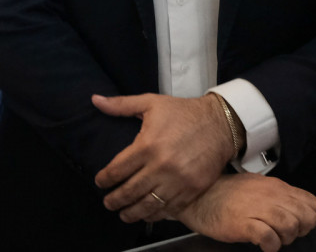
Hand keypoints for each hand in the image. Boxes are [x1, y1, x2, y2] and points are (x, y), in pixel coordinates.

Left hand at [92, 93, 233, 220]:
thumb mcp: (150, 103)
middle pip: (130, 191)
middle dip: (115, 200)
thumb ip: (121, 105)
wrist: (220, 124)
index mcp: (147, 145)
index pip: (118, 170)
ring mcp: (178, 181)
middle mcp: (161, 166)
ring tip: (123, 214)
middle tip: (107, 203)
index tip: (100, 182)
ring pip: (148, 205)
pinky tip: (146, 214)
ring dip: (132, 212)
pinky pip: (169, 208)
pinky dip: (155, 214)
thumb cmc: (182, 112)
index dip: (105, 179)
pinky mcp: (192, 190)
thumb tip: (95, 100)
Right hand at [176, 174, 315, 251]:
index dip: (309, 219)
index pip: (313, 204)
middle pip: (306, 218)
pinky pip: (270, 238)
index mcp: (276, 186)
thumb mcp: (256, 188)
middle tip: (283, 234)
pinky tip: (261, 244)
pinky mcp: (244, 224)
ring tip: (270, 238)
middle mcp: (271, 195)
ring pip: (291, 227)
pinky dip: (270, 245)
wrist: (197, 197)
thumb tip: (293, 211)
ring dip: (285, 239)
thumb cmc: (226, 195)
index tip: (296, 225)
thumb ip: (276, 197)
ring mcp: (257, 209)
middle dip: (300, 231)